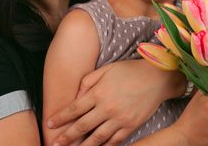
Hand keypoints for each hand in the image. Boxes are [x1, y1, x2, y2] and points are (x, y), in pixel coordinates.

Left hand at [47, 59, 182, 145]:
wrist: (157, 78)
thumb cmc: (129, 71)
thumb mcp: (105, 70)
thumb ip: (88, 82)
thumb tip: (76, 96)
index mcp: (99, 93)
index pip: (74, 109)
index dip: (61, 118)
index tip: (50, 124)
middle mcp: (107, 108)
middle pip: (82, 126)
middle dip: (66, 137)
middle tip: (54, 144)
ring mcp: (119, 119)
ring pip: (96, 138)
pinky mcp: (131, 126)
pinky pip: (114, 141)